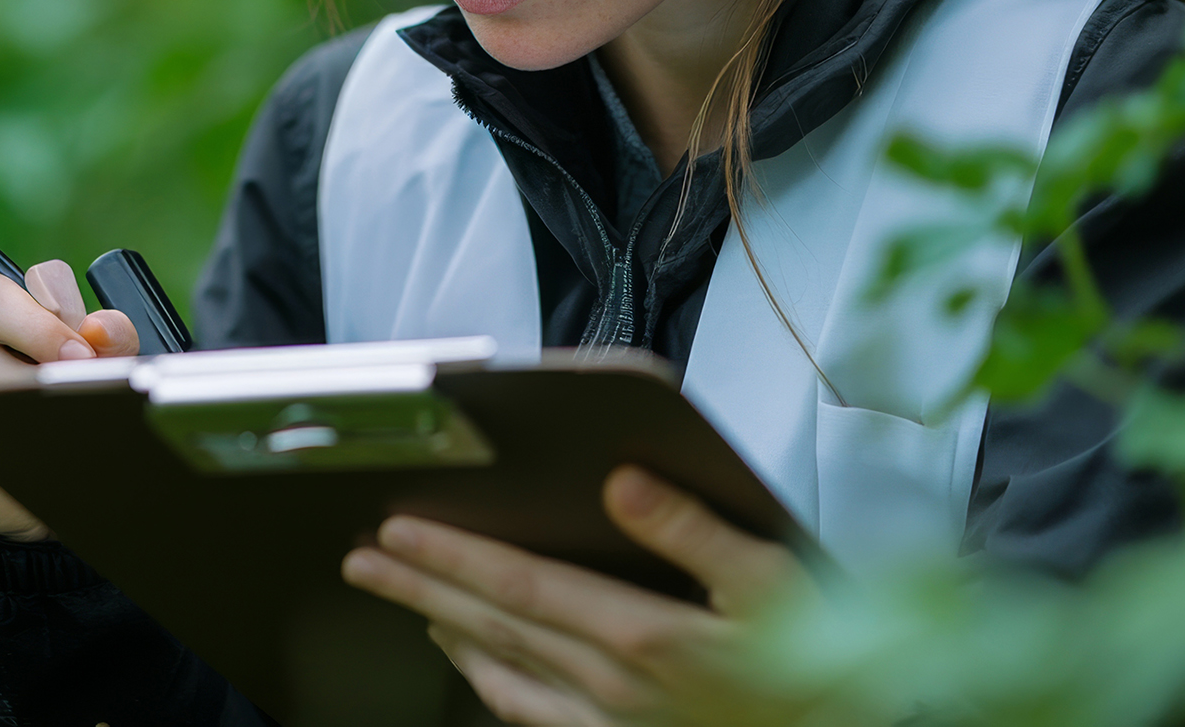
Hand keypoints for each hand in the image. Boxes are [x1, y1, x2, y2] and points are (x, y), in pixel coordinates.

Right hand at [0, 259, 138, 538]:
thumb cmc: (63, 407)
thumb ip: (111, 342)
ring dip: (20, 380)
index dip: (59, 303)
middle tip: (73, 365)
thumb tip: (102, 328)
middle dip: (36, 329)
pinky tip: (27, 433)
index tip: (86, 345)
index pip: (29, 277)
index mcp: (11, 308)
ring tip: (57, 407)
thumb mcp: (97, 371)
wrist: (33, 479)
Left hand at [340, 466, 813, 725]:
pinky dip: (492, 688)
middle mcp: (616, 685)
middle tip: (364, 559)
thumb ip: (692, 529)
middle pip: (494, 627)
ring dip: (444, 632)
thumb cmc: (820, 662)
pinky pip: (537, 721)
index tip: (398, 529)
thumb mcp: (774, 582)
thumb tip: (621, 482)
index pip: (520, 586)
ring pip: (503, 674)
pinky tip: (475, 669)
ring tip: (403, 599)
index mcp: (646, 634)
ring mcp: (615, 726)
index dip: (452, 556)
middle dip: (421, 586)